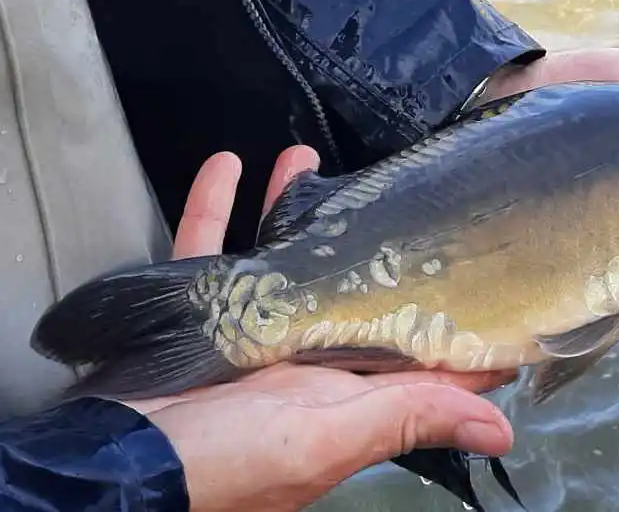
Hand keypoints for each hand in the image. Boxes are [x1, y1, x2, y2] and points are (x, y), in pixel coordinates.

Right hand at [125, 149, 515, 511]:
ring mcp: (244, 339)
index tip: (483, 263)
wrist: (115, 461)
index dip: (447, 316)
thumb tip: (502, 434)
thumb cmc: (228, 460)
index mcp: (342, 395)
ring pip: (277, 259)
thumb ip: (407, 417)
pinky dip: (214, 208)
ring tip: (302, 157)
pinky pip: (207, 252)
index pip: (411, 355)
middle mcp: (299, 366)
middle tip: (385, 185)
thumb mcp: (328, 439)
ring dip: (287, 208)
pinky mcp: (193, 318)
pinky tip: (225, 162)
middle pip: (343, 291)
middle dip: (362, 240)